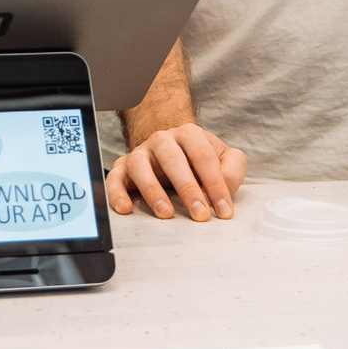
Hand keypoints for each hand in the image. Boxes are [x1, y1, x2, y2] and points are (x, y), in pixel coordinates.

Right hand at [105, 123, 246, 221]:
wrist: (171, 151)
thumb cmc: (197, 160)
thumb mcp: (224, 159)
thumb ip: (233, 169)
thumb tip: (224, 186)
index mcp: (189, 134)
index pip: (203, 157)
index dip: (216, 184)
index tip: (224, 210)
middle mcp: (162, 140)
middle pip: (172, 159)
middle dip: (188, 189)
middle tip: (200, 213)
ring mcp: (140, 153)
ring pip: (140, 166)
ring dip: (153, 191)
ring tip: (166, 213)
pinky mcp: (122, 168)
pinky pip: (114, 177)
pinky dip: (116, 193)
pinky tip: (126, 208)